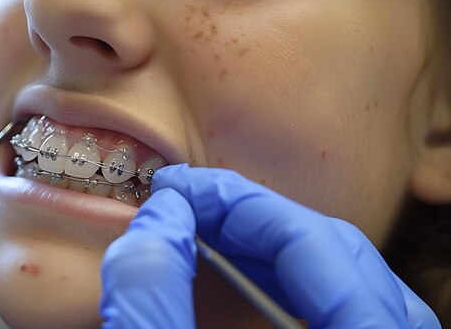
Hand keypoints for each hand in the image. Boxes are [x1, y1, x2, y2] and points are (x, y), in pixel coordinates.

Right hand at [100, 164, 440, 328]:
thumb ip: (157, 303)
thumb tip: (152, 228)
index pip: (317, 246)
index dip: (239, 205)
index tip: (177, 192)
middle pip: (336, 250)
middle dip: (249, 214)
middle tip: (184, 202)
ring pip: (342, 275)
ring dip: (265, 240)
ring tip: (206, 228)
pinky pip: (336, 303)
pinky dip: (281, 277)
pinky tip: (234, 272)